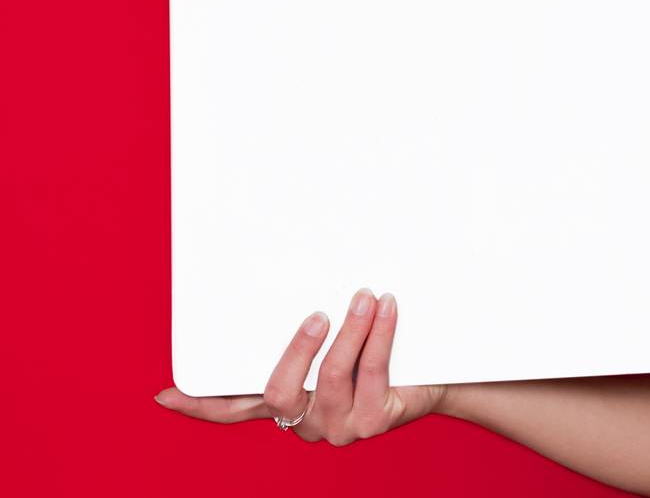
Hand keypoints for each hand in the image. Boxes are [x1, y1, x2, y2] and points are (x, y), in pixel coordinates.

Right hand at [154, 288, 448, 444]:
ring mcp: (338, 426)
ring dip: (350, 332)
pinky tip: (387, 309)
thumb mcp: (338, 333)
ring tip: (365, 296)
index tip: (166, 394)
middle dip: (297, 351)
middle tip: (317, 314)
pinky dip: (379, 336)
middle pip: (279, 394)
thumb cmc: (380, 346)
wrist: (437, 373)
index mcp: (286, 400)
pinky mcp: (374, 423)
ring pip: (331, 379)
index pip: (232, 407)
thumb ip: (309, 320)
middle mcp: (305, 420)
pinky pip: (371, 375)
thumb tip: (285, 268)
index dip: (199, 404)